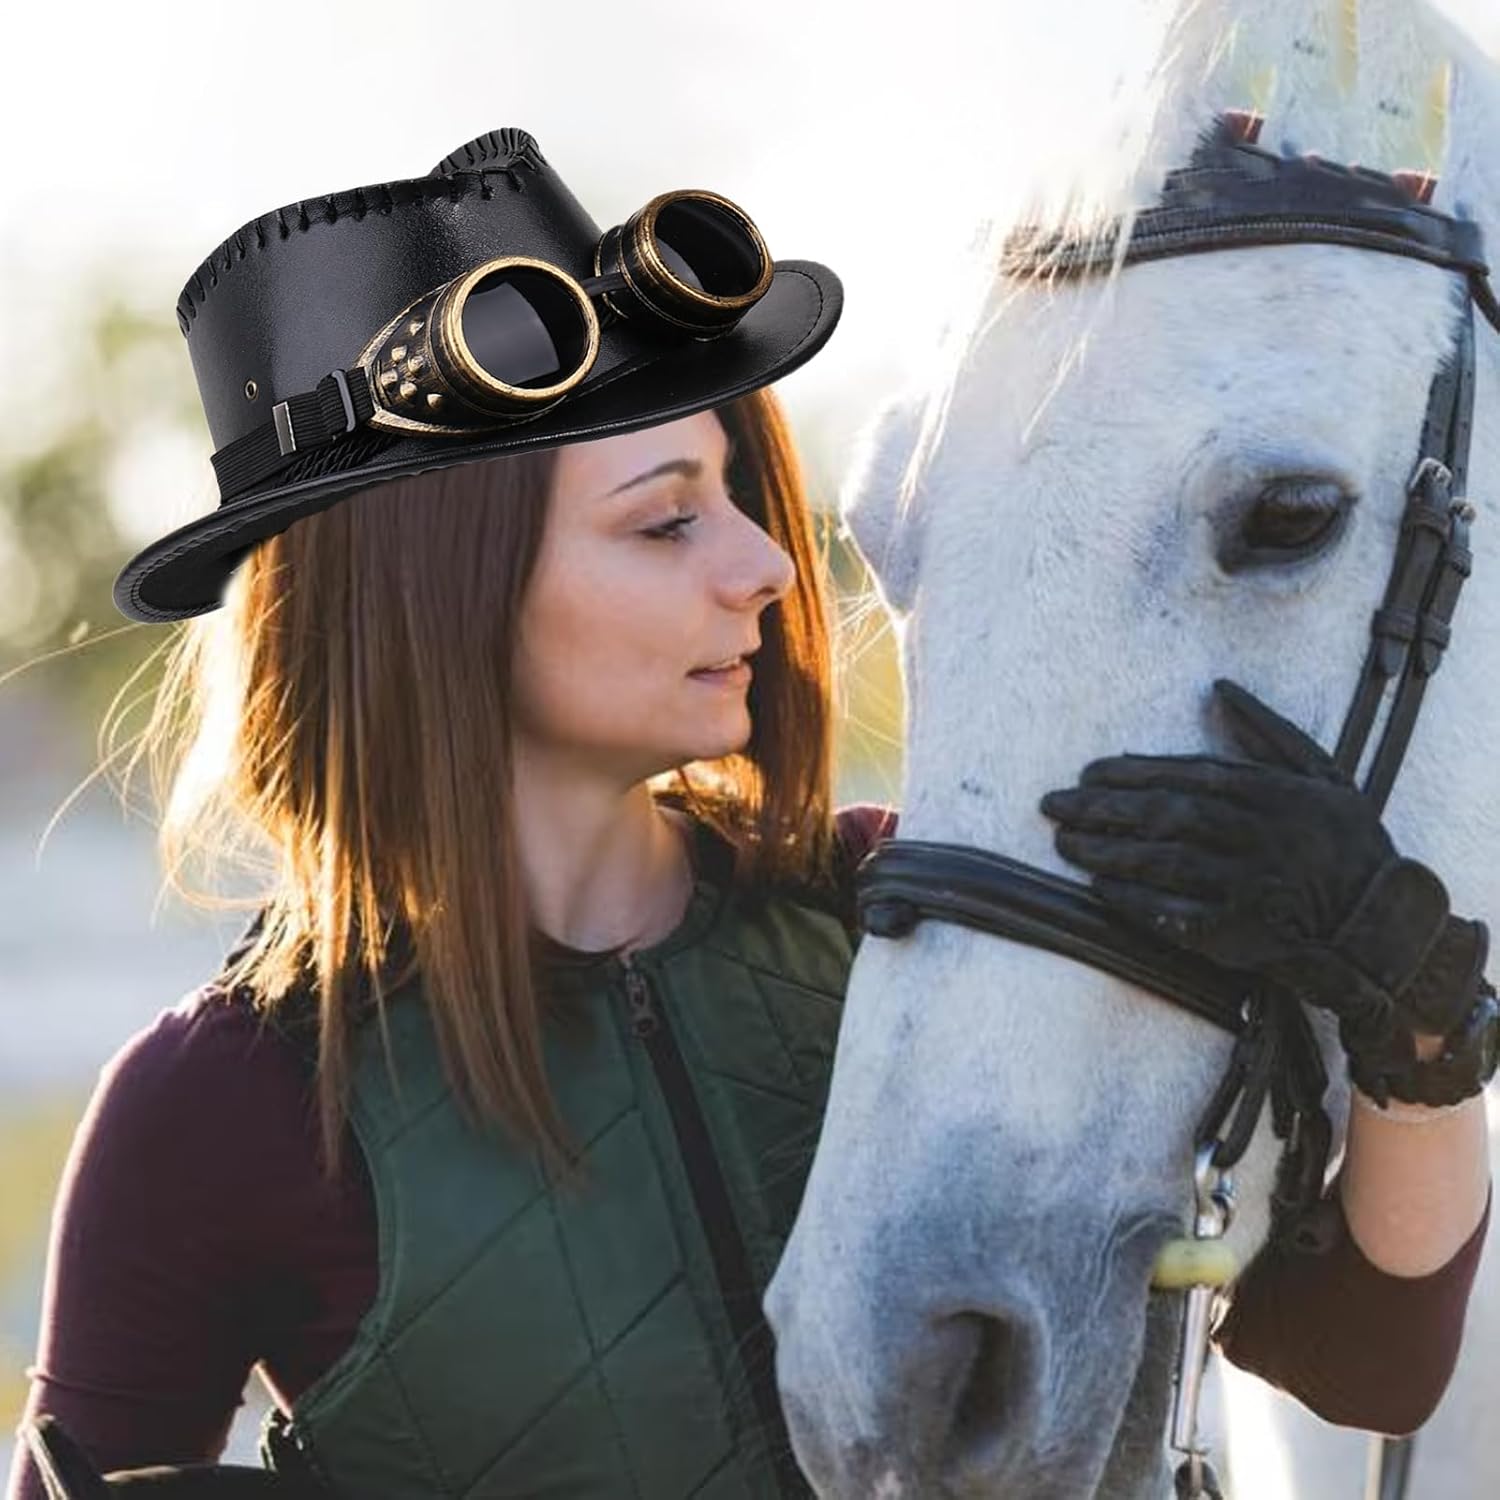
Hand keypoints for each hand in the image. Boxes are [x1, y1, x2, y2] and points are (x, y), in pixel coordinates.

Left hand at [1038, 679, 1475, 1050]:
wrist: (1381, 927)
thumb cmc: (1345, 845)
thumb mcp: (1322, 776)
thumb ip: (1269, 732)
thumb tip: (1221, 687)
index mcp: (1276, 794)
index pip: (1189, 775)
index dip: (1133, 773)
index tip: (1088, 772)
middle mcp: (1261, 835)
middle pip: (1167, 815)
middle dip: (1104, 809)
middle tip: (1054, 805)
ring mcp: (1250, 886)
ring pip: (1164, 862)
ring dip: (1107, 852)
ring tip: (1064, 844)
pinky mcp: (1243, 933)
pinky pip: (1177, 914)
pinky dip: (1135, 901)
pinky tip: (1099, 889)